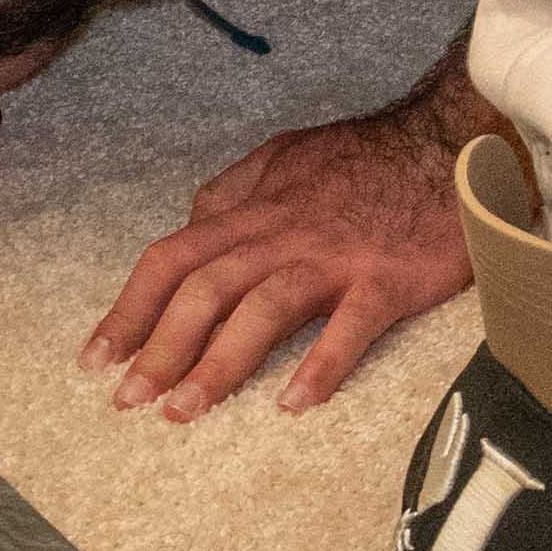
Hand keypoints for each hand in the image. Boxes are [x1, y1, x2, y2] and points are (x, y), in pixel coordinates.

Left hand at [83, 63, 485, 416]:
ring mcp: (336, 256)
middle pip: (206, 288)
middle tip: (128, 402)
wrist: (453, 139)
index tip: (98, 359)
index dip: (130, 309)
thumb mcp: (288, 155)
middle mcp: (285, 232)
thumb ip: (238, 189)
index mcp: (257, 208)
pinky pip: (351, 325)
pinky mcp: (388, 277)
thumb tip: (194, 221)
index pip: (174, 257)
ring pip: (263, 309)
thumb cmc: (371, 157)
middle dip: (159, 348)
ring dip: (218, 363)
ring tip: (185, 412)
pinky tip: (295, 403)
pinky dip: (321, 365)